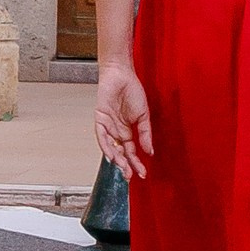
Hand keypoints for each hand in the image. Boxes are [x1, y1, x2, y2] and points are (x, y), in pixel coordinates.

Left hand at [95, 61, 153, 179]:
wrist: (122, 74)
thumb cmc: (132, 90)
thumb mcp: (143, 115)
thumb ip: (145, 133)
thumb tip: (150, 151)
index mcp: (127, 131)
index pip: (131, 152)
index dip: (136, 163)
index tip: (142, 173)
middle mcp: (116, 131)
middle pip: (120, 153)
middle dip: (125, 165)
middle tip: (130, 176)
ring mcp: (107, 126)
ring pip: (110, 148)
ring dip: (116, 159)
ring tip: (123, 169)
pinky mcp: (100, 119)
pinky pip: (101, 136)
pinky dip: (106, 146)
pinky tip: (111, 155)